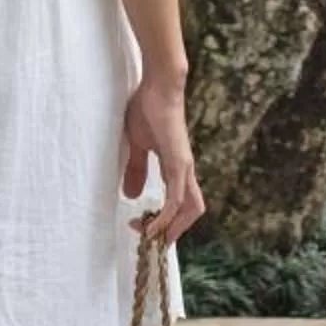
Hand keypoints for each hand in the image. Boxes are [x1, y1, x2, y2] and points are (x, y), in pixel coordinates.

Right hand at [123, 75, 205, 244]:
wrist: (159, 85)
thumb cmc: (148, 109)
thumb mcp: (137, 145)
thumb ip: (136, 169)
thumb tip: (133, 195)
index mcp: (176, 167)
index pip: (179, 202)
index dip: (165, 219)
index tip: (141, 226)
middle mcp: (185, 170)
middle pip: (192, 211)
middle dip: (174, 231)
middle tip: (151, 240)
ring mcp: (184, 166)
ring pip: (190, 208)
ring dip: (173, 227)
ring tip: (151, 238)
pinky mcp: (178, 162)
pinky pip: (177, 198)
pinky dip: (167, 217)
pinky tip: (153, 227)